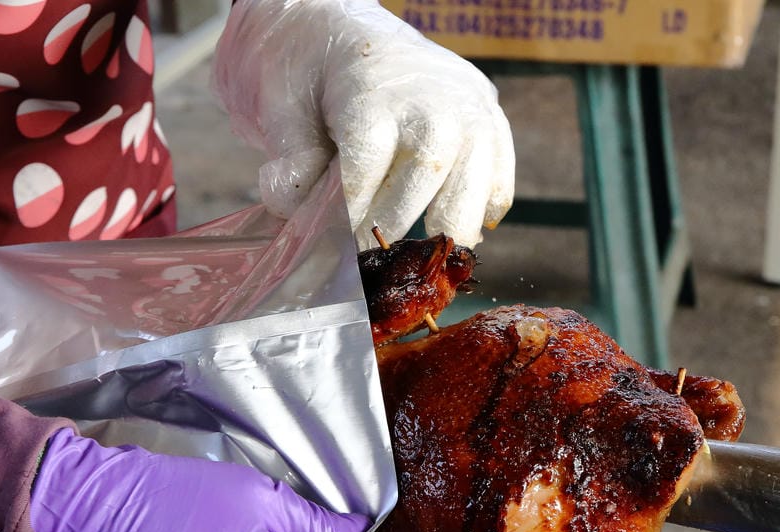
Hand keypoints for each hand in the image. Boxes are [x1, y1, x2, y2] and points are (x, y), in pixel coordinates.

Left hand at [213, 0, 514, 249]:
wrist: (345, 25)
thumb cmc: (310, 69)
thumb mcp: (280, 102)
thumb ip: (291, 158)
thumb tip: (296, 210)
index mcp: (372, 91)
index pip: (367, 165)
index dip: (354, 215)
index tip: (341, 247)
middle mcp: (430, 97)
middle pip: (430, 171)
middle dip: (400, 224)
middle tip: (376, 259)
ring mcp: (467, 105)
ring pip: (475, 178)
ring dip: (451, 227)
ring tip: (425, 258)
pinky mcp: (489, 115)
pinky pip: (499, 173)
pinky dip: (485, 208)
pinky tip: (460, 231)